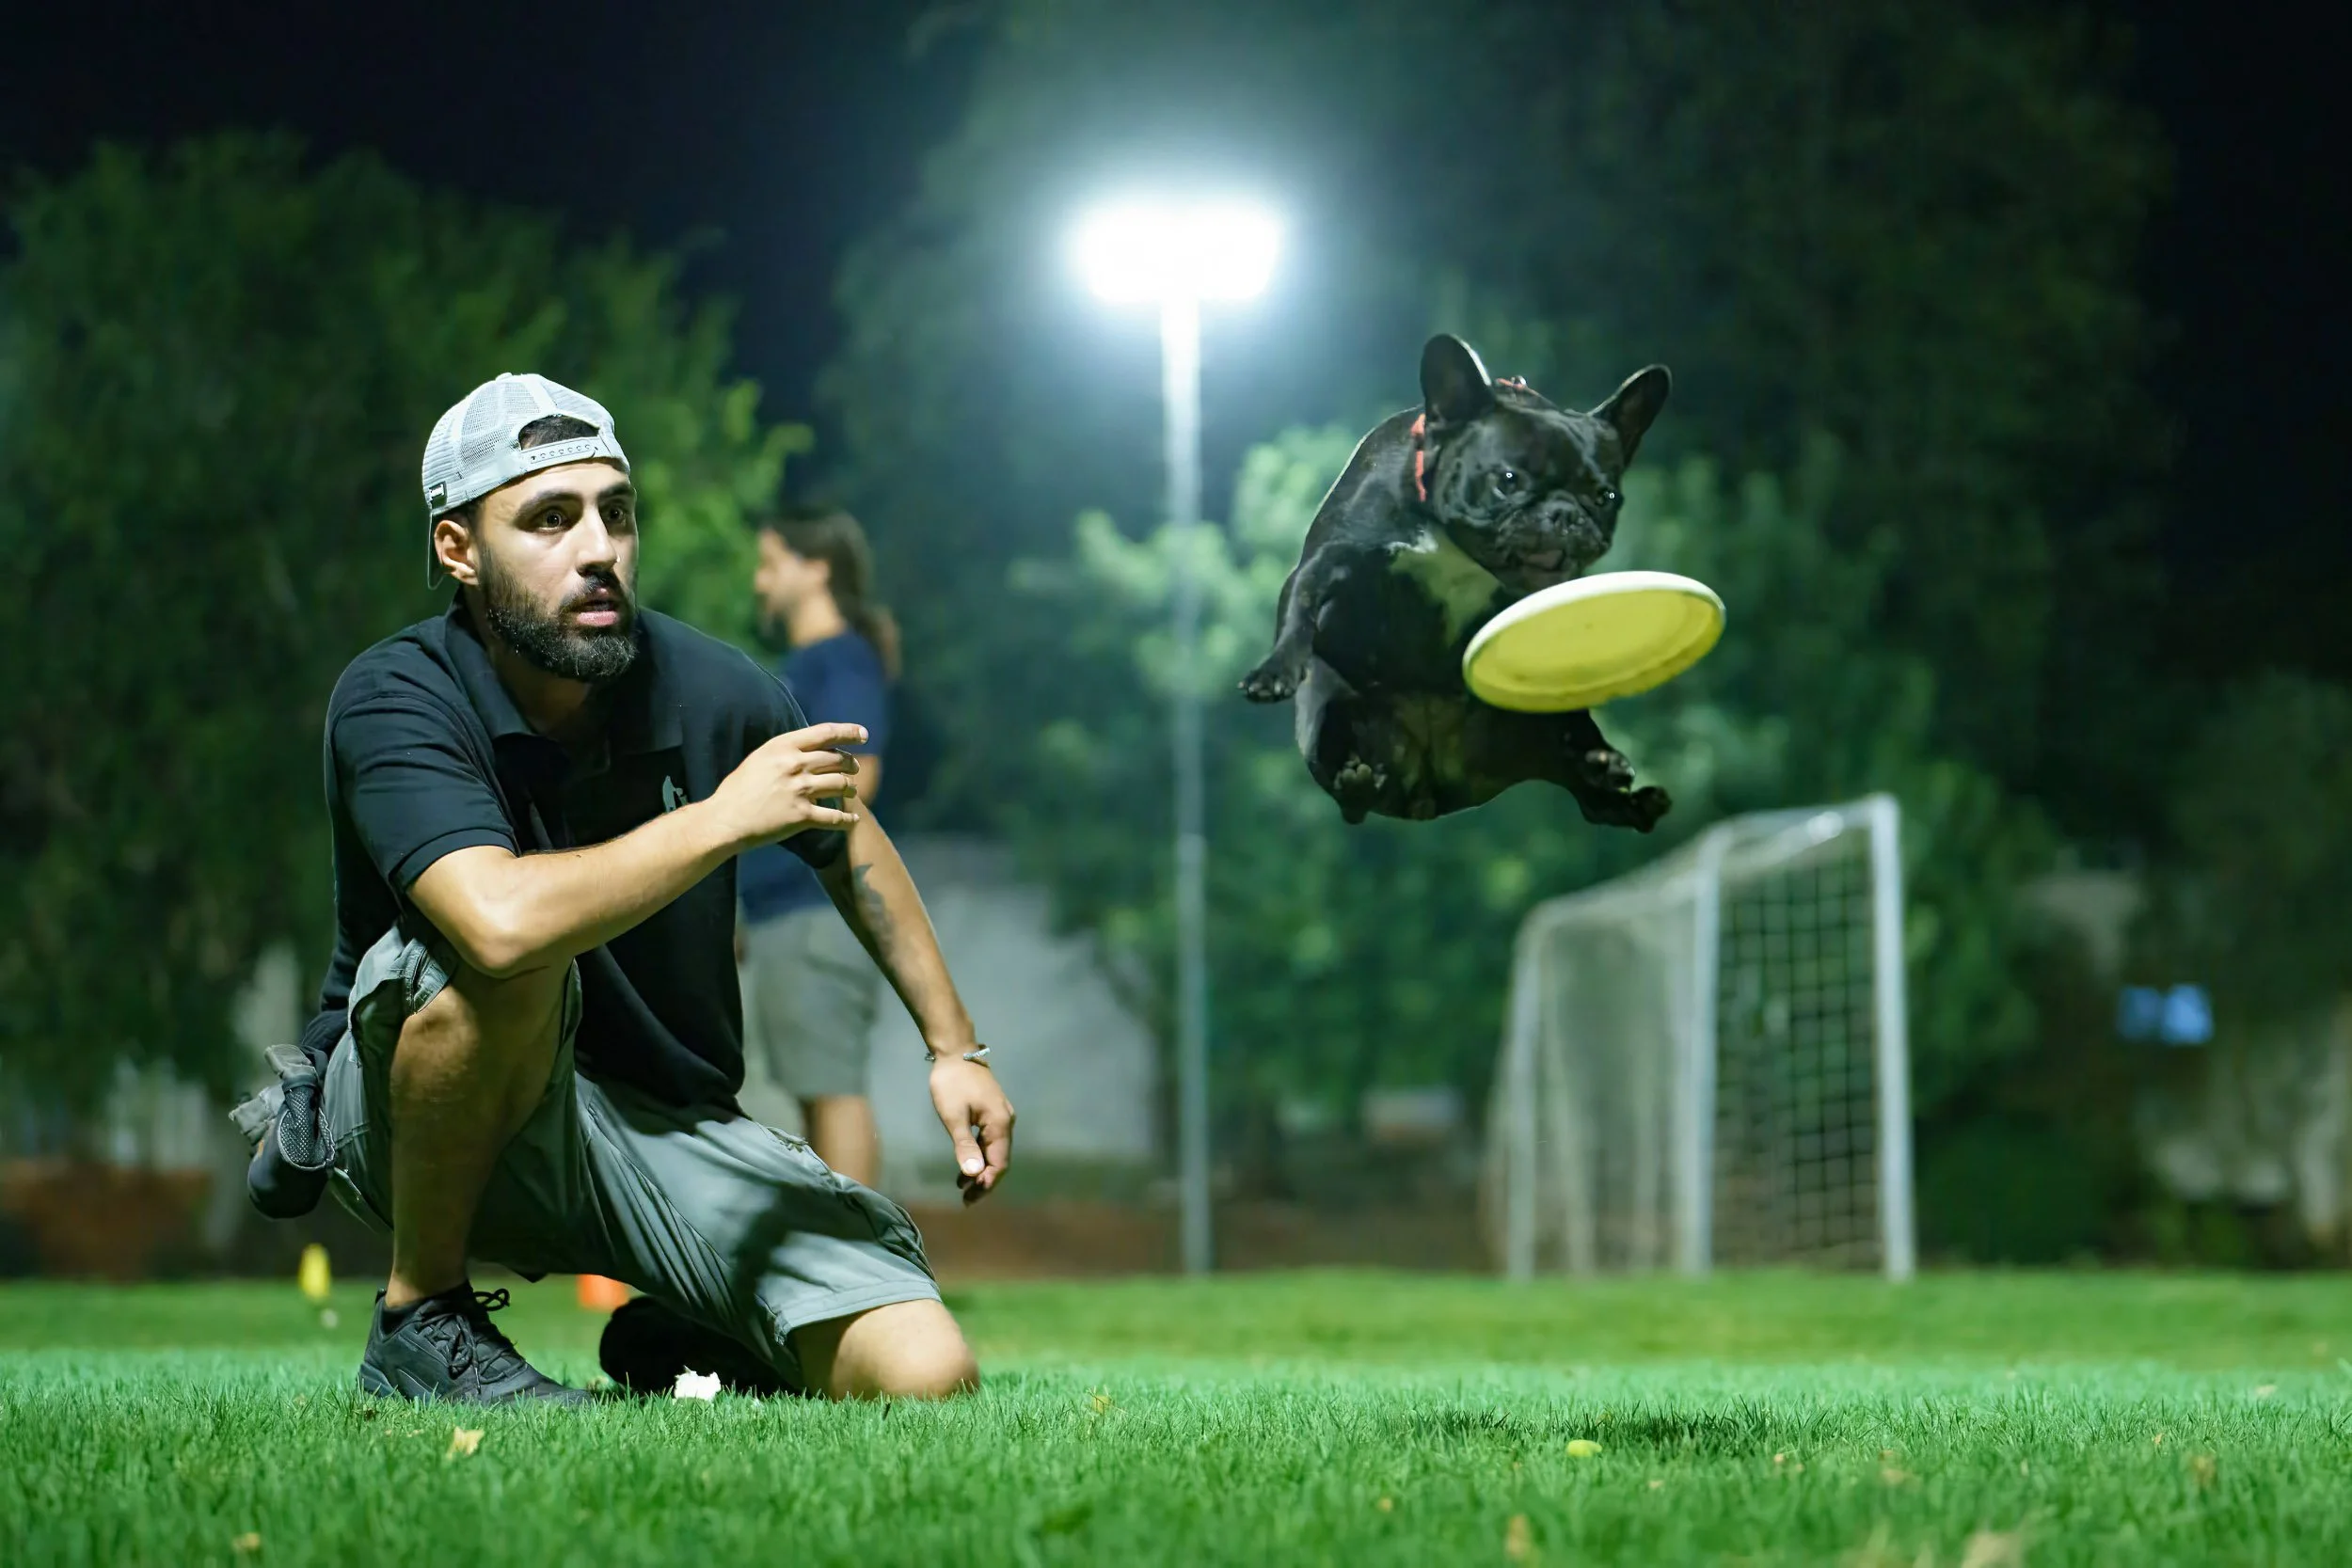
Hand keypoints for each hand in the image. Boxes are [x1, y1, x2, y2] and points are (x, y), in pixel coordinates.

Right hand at [708, 723, 866, 848]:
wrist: (724, 819)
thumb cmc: (737, 789)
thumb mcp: (759, 758)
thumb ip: (785, 752)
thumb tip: (810, 750)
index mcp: (783, 746)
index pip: (825, 733)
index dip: (848, 732)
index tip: (863, 735)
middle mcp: (795, 765)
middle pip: (837, 760)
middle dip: (851, 764)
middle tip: (855, 769)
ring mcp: (801, 790)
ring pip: (841, 785)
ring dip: (851, 789)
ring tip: (852, 791)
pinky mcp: (802, 816)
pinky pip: (835, 817)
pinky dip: (847, 820)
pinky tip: (853, 822)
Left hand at [928, 1057, 1013, 1205]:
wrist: (955, 1052)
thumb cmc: (952, 1084)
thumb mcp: (954, 1116)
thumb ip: (964, 1145)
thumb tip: (974, 1174)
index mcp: (1000, 1124)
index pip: (999, 1162)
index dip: (987, 1182)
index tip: (971, 1198)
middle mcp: (1006, 1121)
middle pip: (999, 1159)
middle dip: (984, 1180)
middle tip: (966, 1199)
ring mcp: (1001, 1116)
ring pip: (994, 1150)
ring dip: (980, 1169)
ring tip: (963, 1187)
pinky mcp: (992, 1112)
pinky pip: (990, 1140)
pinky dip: (979, 1155)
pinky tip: (965, 1164)